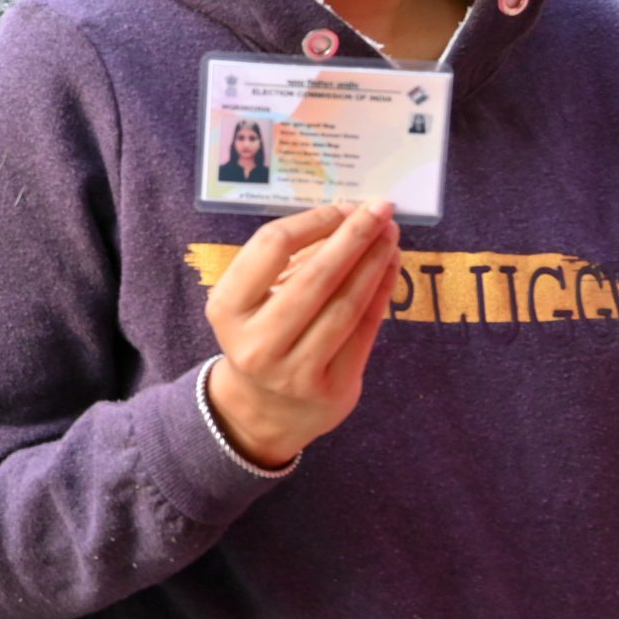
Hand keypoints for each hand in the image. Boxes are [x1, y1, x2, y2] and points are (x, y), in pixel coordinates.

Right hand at [203, 202, 400, 467]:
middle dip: (353, 237)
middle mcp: (257, 341)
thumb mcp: (250, 301)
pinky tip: (390, 266)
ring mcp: (295, 369)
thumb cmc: (259, 337)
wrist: (262, 411)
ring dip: (374, 262)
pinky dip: (381, 291)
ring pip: (345, 305)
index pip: (271, 248)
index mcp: (227, 309)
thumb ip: (287, 264)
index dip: (313, 222)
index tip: (342, 207)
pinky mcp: (331, 386)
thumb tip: (346, 219)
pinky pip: (364, 329)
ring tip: (390, 235)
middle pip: (315, 277)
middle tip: (380, 209)